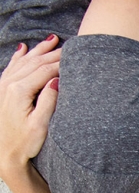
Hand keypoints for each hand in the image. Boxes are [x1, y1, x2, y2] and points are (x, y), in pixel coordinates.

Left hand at [0, 36, 60, 177]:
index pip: (45, 70)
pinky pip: (12, 66)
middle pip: (35, 62)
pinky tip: (24, 48)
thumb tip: (57, 80)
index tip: (77, 56)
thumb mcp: (41, 125)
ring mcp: (4, 85)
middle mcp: (9, 84)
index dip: (61, 62)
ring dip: (39, 50)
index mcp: (20, 91)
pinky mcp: (2, 89)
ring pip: (24, 61)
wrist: (3, 153)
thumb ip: (49, 101)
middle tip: (70, 45)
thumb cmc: (25, 142)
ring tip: (52, 40)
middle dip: (53, 53)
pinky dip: (19, 56)